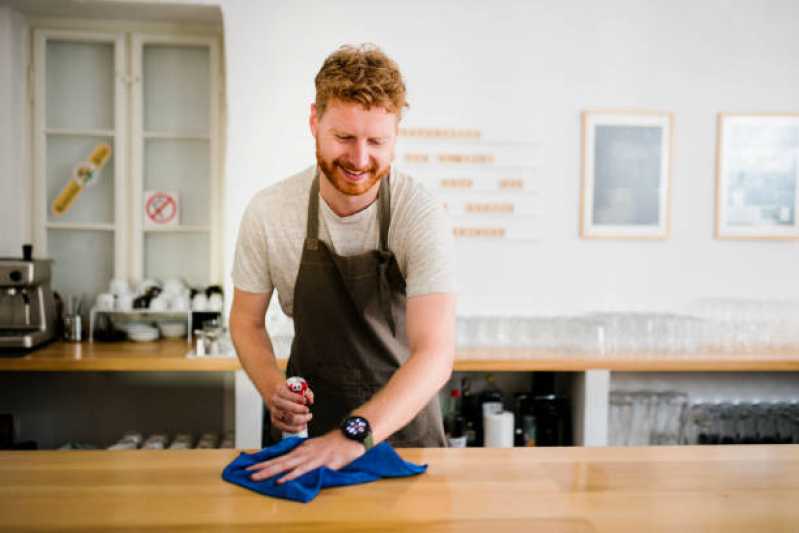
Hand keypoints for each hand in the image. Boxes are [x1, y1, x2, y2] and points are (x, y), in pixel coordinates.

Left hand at [246, 431, 364, 483]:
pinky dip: (291, 476)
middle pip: (279, 462)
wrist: (350, 437)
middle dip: (262, 468)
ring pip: (287, 466)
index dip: (264, 463)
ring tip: (257, 477)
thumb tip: (289, 462)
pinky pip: (303, 472)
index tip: (249, 467)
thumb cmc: (332, 445)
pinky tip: (281, 481)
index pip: (279, 458)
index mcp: (300, 451)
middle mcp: (303, 453)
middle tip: (247, 474)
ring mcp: (311, 458)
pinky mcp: (320, 464)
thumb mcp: (313, 448)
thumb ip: (302, 455)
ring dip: (270, 472)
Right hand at [267, 379, 314, 433]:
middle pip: (287, 408)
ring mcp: (273, 412)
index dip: (297, 398)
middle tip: (307, 410)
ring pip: (287, 419)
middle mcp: (274, 401)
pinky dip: (294, 429)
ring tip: (307, 418)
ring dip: (300, 420)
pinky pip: (283, 428)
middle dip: (300, 410)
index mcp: (279, 390)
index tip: (305, 400)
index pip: (287, 394)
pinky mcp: (274, 421)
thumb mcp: (298, 387)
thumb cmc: (290, 392)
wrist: (277, 396)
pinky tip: (302, 426)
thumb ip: (306, 392)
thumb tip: (310, 400)